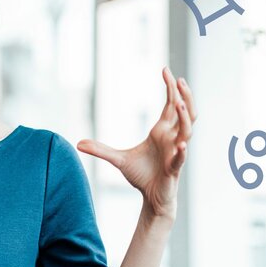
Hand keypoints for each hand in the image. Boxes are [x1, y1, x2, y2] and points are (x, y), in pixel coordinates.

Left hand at [77, 67, 195, 220]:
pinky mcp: (174, 168)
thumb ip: (100, 149)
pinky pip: (181, 157)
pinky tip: (181, 145)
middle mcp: (172, 138)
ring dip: (185, 117)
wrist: (151, 197)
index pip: (171, 105)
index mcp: (162, 131)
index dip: (171, 88)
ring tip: (180, 103)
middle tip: (179, 79)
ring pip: (187, 131)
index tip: (165, 70)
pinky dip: (181, 151)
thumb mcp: (117, 159)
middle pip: (186, 112)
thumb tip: (78, 143)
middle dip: (185, 95)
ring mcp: (176, 152)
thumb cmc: (141, 175)